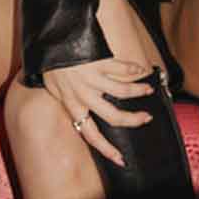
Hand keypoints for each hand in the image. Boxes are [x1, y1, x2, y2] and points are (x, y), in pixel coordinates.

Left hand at [40, 57, 156, 166]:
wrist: (50, 39)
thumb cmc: (50, 64)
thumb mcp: (55, 89)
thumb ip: (70, 102)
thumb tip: (81, 118)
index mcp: (72, 105)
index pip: (90, 134)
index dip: (106, 149)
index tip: (120, 159)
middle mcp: (83, 95)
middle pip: (114, 116)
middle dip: (134, 120)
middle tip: (146, 118)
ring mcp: (92, 78)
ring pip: (123, 92)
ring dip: (139, 92)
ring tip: (148, 90)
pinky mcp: (99, 62)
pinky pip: (122, 69)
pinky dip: (134, 70)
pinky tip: (140, 70)